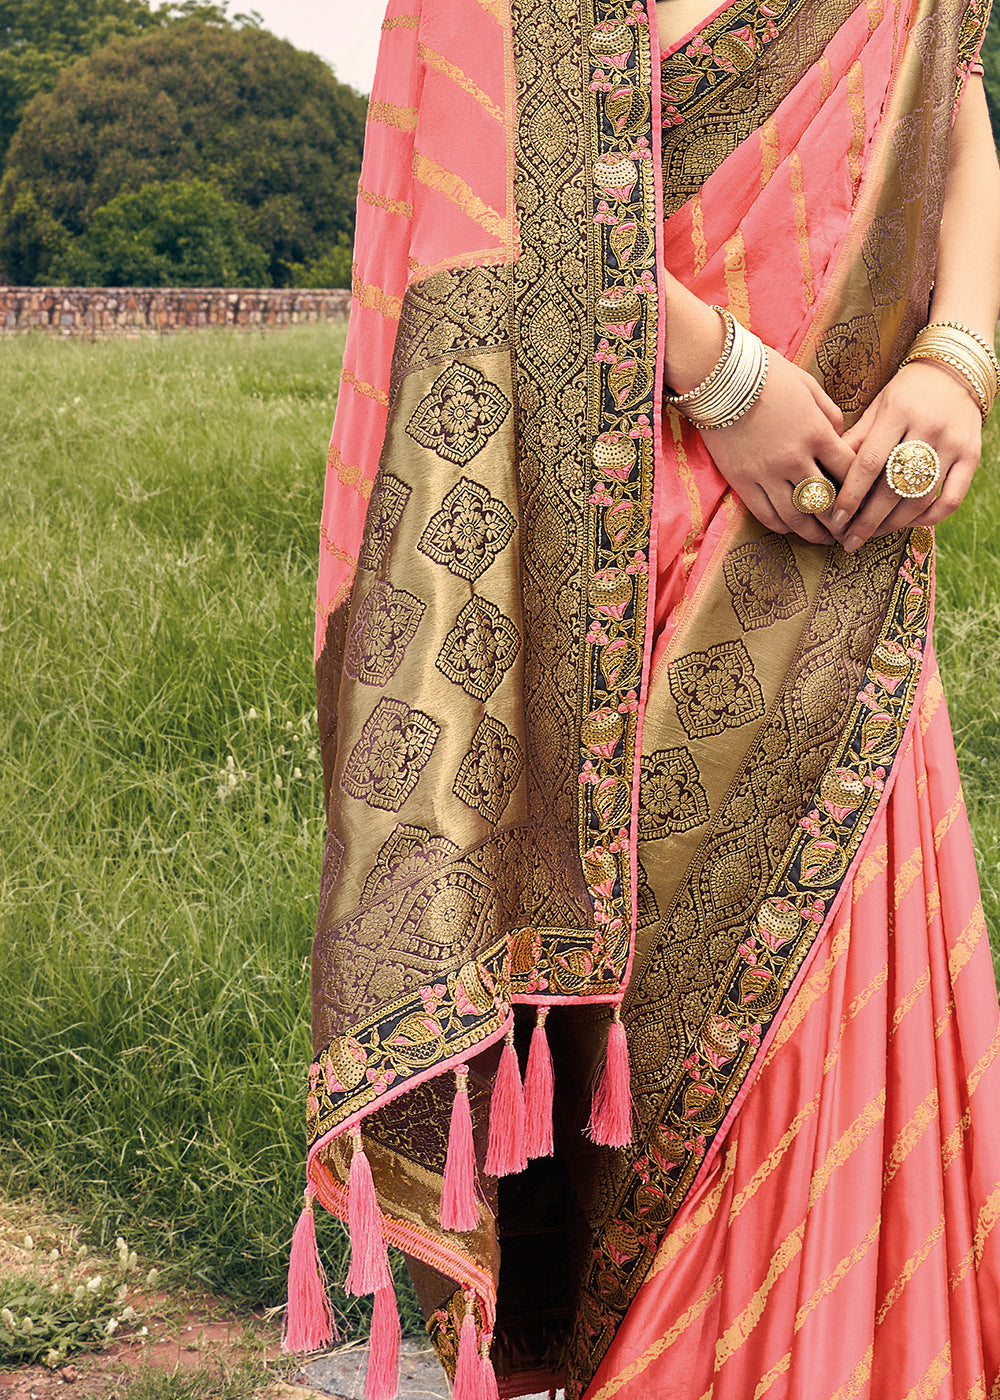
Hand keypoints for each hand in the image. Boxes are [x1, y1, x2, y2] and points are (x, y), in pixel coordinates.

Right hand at [698, 349, 855, 544]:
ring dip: (814, 532)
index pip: (849, 471)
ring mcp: (767, 473)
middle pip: (827, 502)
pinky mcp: (743, 481)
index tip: (864, 498)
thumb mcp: (809, 387)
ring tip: (824, 538)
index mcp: (817, 433)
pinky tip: (792, 528)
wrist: (719, 377)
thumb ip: (830, 415)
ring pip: (798, 516)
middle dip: (841, 520)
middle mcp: (795, 458)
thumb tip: (840, 437)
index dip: (861, 488)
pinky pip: (767, 514)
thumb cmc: (767, 375)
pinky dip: (783, 526)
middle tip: (849, 529)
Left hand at [829, 360, 982, 550]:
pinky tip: (907, 524)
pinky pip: (951, 499)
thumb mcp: (876, 407)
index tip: (834, 520)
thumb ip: (855, 440)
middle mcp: (928, 428)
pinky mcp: (972, 456)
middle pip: (893, 487)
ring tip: (872, 535)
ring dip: (893, 524)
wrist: (954, 372)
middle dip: (867, 521)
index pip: (869, 464)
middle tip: (848, 541)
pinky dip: (929, 518)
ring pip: (921, 498)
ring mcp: (953, 444)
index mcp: (898, 412)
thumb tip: (826, 476)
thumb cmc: (905, 393)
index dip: (850, 497)